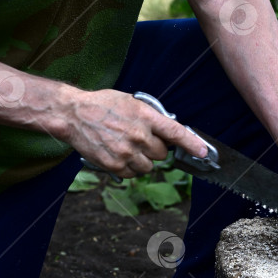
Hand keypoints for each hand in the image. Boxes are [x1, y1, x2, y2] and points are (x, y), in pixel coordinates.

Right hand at [59, 87, 207, 177]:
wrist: (73, 114)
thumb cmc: (102, 105)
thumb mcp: (131, 103)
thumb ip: (150, 117)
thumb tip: (167, 133)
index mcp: (145, 116)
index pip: (175, 132)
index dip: (192, 144)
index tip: (203, 152)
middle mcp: (138, 135)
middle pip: (161, 154)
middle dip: (154, 149)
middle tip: (139, 140)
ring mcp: (126, 152)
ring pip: (148, 167)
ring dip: (142, 160)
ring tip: (126, 147)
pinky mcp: (115, 165)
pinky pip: (133, 174)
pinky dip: (129, 168)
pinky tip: (118, 154)